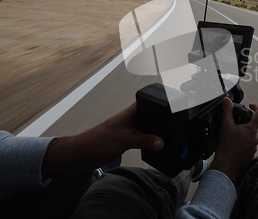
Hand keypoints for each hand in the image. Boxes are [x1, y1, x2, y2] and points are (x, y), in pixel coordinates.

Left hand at [41, 103, 163, 177]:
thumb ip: (145, 140)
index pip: (149, 104)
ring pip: (147, 130)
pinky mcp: (128, 141)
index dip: (160, 105)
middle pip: (151, 118)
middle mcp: (131, 119)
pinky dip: (149, 144)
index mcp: (131, 112)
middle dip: (160, 124)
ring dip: (153, 135)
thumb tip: (161, 142)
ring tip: (163, 139)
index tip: (171, 108)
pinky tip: (153, 148)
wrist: (86, 153)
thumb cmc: (98, 139)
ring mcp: (130, 130)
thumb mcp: (126, 138)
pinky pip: (143, 140)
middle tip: (170, 128)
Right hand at [210, 98, 257, 184]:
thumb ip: (227, 111)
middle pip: (253, 125)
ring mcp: (253, 147)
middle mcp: (255, 138)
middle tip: (235, 124)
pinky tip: (233, 145)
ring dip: (242, 133)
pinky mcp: (250, 154)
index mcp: (251, 130)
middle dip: (244, 123)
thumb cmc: (227, 148)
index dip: (256, 106)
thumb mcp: (225, 125)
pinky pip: (248, 145)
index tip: (251, 106)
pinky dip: (242, 142)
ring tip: (232, 136)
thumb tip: (226, 100)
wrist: (226, 166)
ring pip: (250, 136)